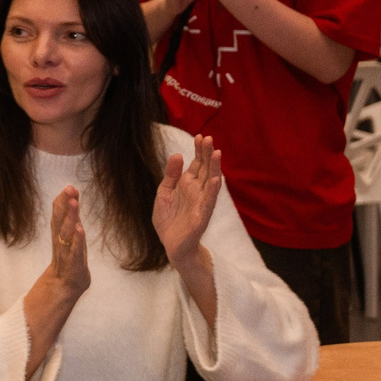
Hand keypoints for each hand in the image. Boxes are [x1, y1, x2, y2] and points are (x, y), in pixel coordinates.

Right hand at [43, 184, 89, 297]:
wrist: (63, 287)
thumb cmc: (69, 258)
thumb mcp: (70, 235)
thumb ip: (71, 217)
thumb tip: (73, 195)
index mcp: (59, 233)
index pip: (58, 214)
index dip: (63, 201)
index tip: (69, 187)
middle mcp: (60, 241)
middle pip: (60, 220)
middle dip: (65, 204)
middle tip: (69, 189)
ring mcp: (66, 253)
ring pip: (66, 233)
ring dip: (70, 218)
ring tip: (74, 204)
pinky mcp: (73, 265)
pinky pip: (74, 251)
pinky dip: (76, 240)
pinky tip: (79, 230)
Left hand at [152, 134, 223, 269]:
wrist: (171, 245)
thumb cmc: (169, 220)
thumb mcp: (164, 193)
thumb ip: (171, 175)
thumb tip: (177, 154)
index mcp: (187, 185)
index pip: (197, 164)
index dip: (199, 151)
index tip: (200, 136)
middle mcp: (197, 191)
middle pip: (205, 169)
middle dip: (207, 154)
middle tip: (208, 138)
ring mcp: (201, 203)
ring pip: (210, 182)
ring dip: (214, 168)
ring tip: (216, 153)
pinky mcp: (202, 216)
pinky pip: (208, 202)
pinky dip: (212, 191)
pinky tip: (215, 180)